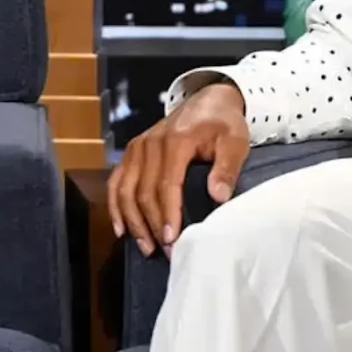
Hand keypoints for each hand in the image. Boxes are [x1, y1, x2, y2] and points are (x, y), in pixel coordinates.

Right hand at [112, 81, 249, 257]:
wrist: (209, 100)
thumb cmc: (223, 124)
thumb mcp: (235, 141)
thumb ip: (227, 168)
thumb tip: (218, 196)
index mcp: (176, 141)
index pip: (166, 185)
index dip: (167, 214)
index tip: (172, 239)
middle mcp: (150, 144)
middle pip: (142, 192)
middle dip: (152, 225)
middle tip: (165, 251)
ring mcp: (137, 148)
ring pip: (125, 191)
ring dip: (133, 222)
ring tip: (146, 247)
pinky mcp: (132, 153)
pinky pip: (116, 183)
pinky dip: (116, 207)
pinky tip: (121, 229)